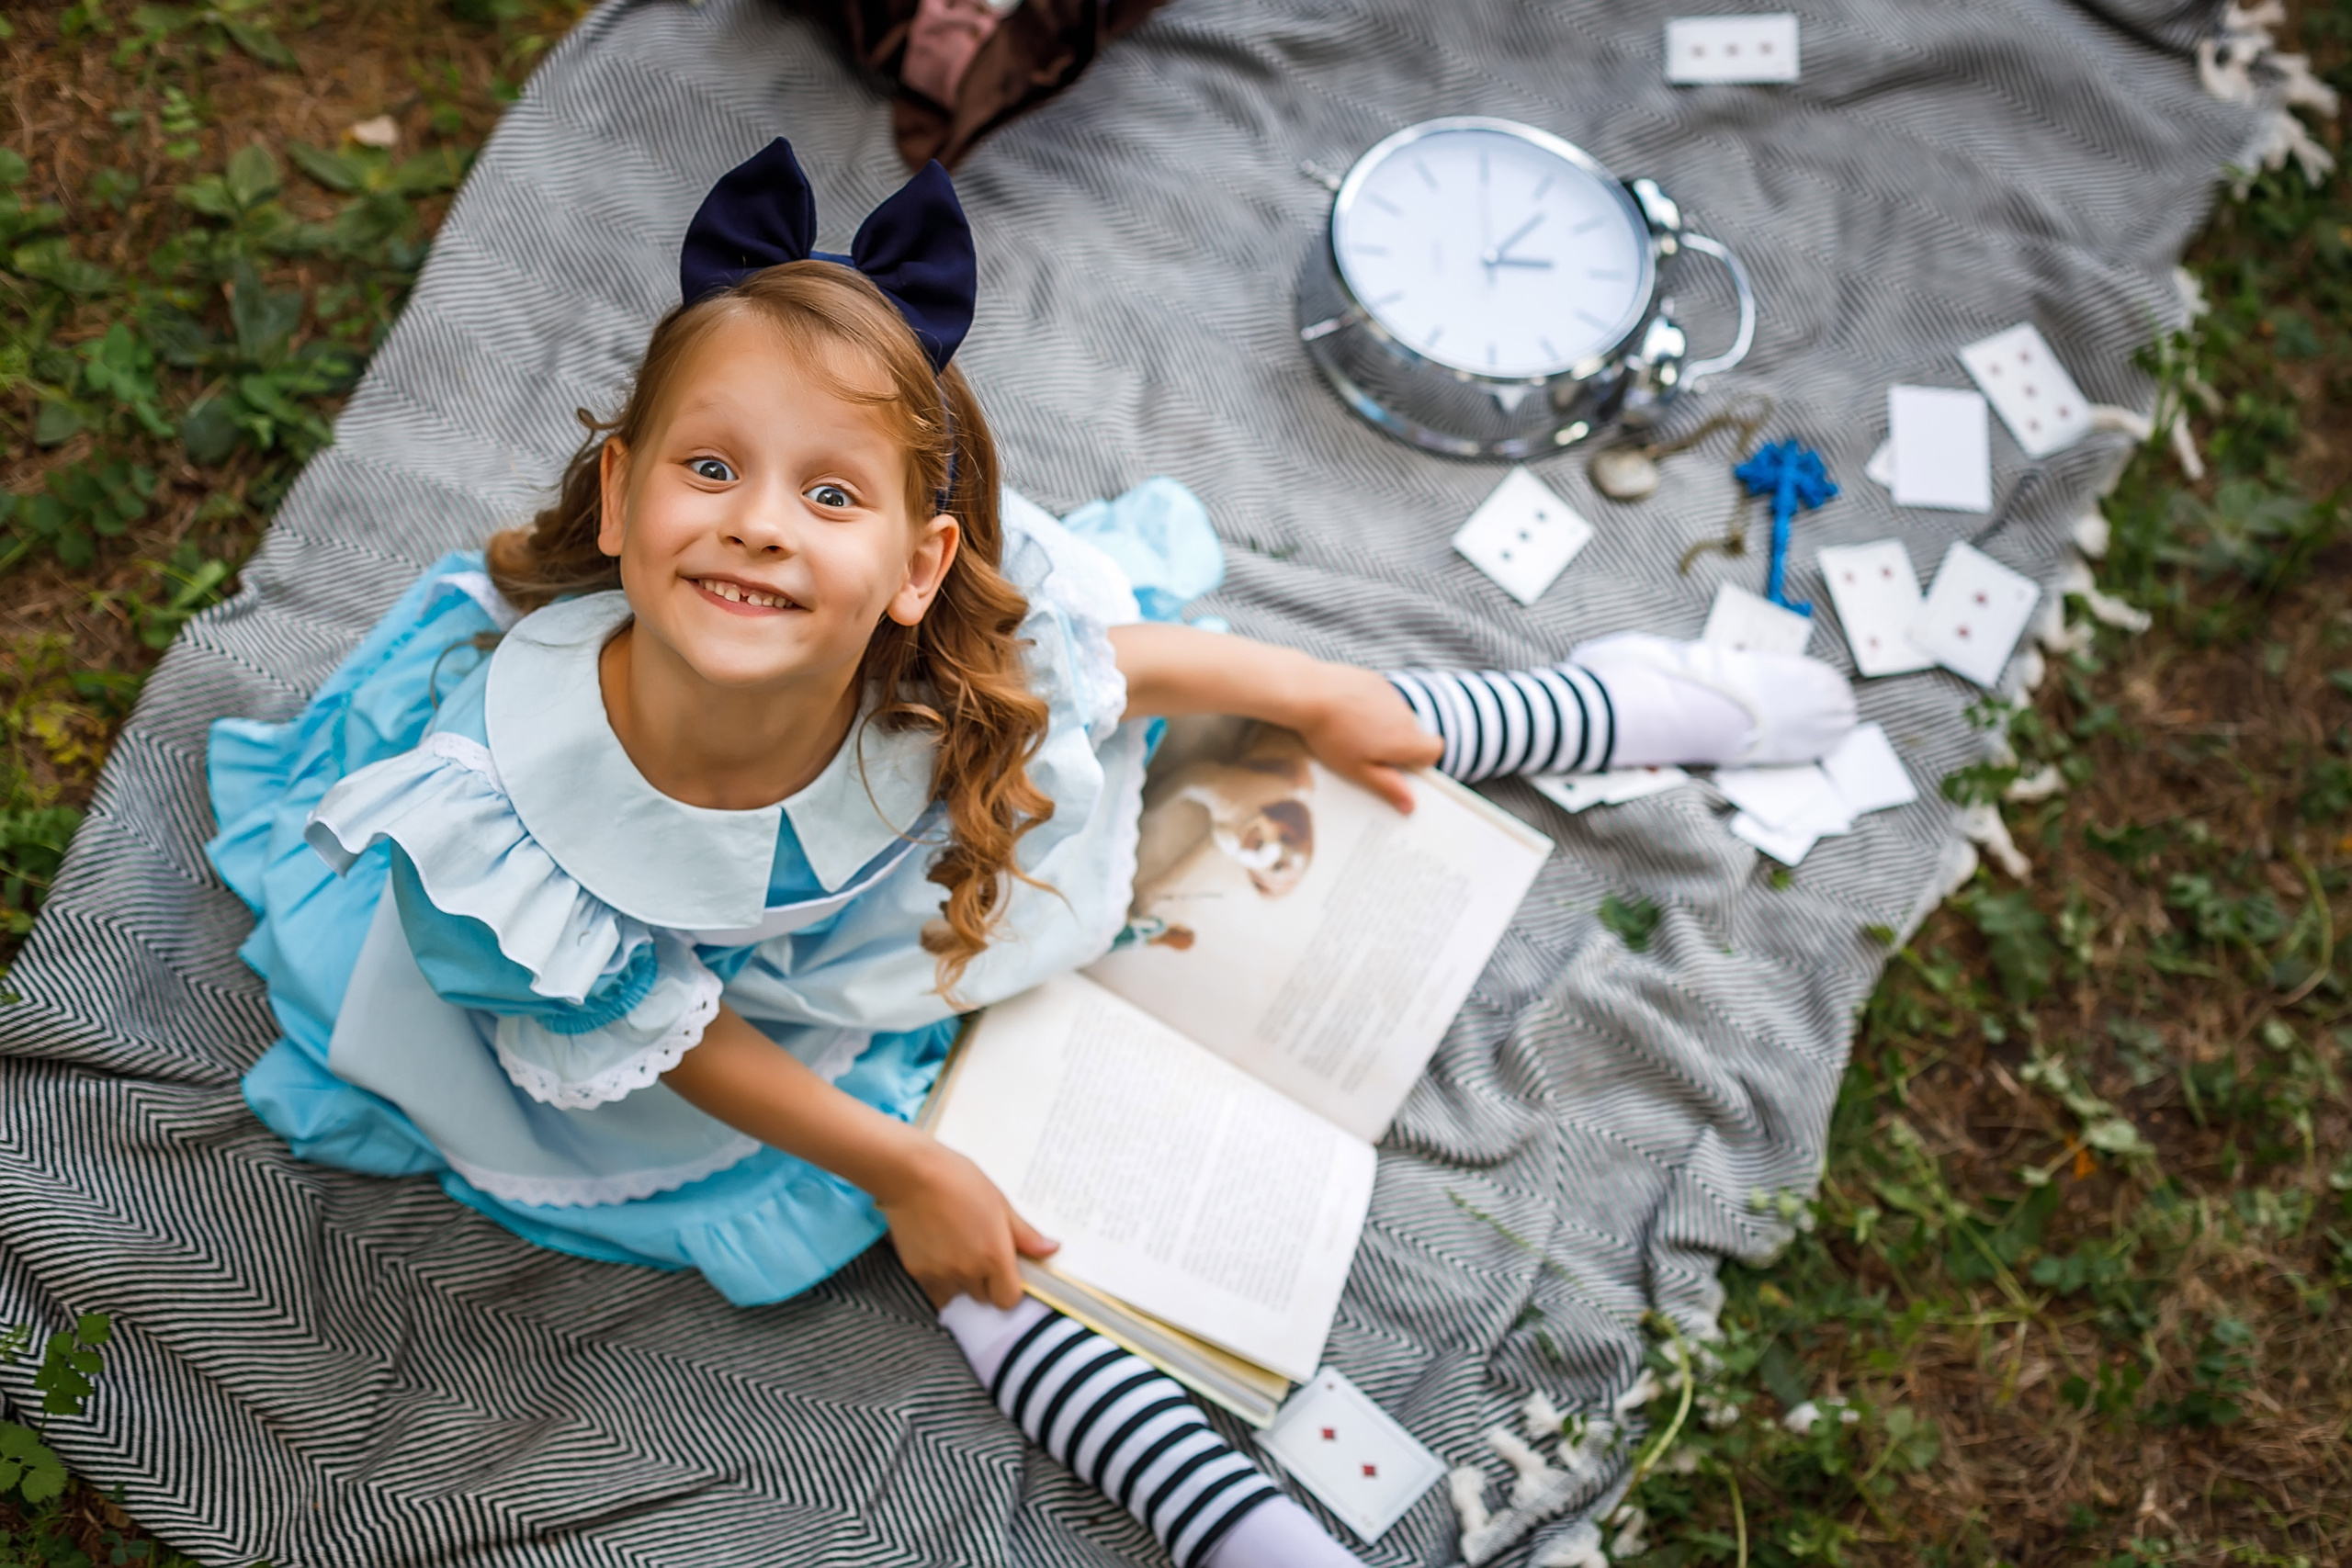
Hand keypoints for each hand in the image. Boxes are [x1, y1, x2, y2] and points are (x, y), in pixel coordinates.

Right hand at [874, 1137, 1057, 1308]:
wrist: (912, 1173)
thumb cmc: (959, 1180)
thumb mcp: (1000, 1203)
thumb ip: (1025, 1234)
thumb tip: (1051, 1249)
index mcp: (994, 1256)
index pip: (1008, 1299)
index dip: (1009, 1288)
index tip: (1005, 1272)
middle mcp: (968, 1271)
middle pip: (983, 1298)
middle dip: (985, 1283)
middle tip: (978, 1253)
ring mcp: (940, 1274)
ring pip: (957, 1296)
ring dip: (960, 1283)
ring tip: (955, 1250)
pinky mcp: (916, 1272)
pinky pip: (933, 1291)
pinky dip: (938, 1280)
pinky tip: (937, 1253)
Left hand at [1292, 662, 1442, 812]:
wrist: (1309, 693)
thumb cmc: (1331, 735)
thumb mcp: (1358, 769)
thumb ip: (1388, 786)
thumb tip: (1410, 805)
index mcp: (1406, 738)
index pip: (1435, 749)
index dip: (1422, 760)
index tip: (1400, 765)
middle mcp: (1404, 714)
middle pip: (1413, 733)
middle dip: (1397, 744)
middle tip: (1366, 752)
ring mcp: (1390, 694)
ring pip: (1396, 715)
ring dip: (1383, 725)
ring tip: (1351, 731)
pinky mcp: (1375, 680)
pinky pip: (1382, 699)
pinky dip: (1370, 707)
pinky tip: (1346, 712)